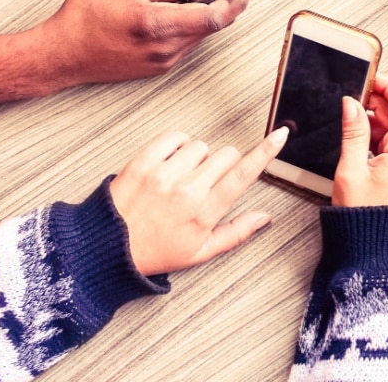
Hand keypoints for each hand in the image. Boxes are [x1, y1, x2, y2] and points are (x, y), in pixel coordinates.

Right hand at [35, 0, 248, 85]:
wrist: (60, 56)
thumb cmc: (80, 18)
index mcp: (157, 24)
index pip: (215, 17)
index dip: (235, 3)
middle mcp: (165, 48)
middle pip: (212, 28)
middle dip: (222, 6)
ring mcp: (163, 62)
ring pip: (199, 37)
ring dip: (203, 17)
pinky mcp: (157, 68)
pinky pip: (184, 45)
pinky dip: (188, 28)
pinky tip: (175, 14)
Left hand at [110, 127, 286, 275]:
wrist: (107, 248)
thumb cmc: (155, 252)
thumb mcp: (200, 252)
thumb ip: (236, 232)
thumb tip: (264, 217)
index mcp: (204, 212)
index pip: (243, 174)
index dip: (265, 152)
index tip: (279, 135)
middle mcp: (187, 190)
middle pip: (225, 154)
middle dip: (223, 164)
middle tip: (205, 183)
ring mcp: (164, 174)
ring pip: (201, 145)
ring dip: (197, 157)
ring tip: (181, 177)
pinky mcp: (143, 162)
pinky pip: (173, 137)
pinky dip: (177, 144)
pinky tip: (170, 162)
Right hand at [332, 74, 387, 206]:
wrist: (371, 245)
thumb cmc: (363, 215)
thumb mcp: (351, 169)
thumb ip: (352, 132)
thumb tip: (351, 104)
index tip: (371, 77)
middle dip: (377, 101)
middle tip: (353, 94)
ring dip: (374, 117)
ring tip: (350, 117)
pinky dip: (375, 133)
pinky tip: (356, 134)